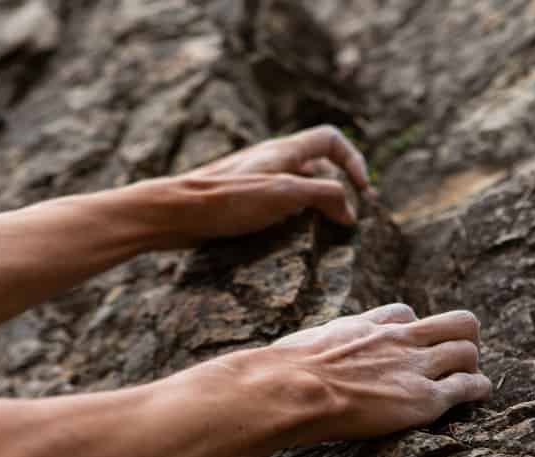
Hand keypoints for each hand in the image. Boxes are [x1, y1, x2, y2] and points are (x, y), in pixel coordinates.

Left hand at [125, 125, 372, 248]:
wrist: (173, 213)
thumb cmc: (226, 201)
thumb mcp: (285, 194)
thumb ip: (324, 196)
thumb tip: (351, 212)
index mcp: (284, 150)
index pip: (332, 140)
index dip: (353, 162)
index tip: (361, 193)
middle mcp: (271, 160)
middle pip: (317, 165)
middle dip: (336, 190)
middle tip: (345, 220)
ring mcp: (254, 179)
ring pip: (297, 186)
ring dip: (314, 207)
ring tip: (320, 233)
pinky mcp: (240, 200)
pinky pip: (277, 203)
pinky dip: (290, 218)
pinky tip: (285, 239)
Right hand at [260, 303, 491, 442]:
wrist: (292, 389)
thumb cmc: (283, 372)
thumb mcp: (301, 346)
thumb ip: (313, 348)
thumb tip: (282, 362)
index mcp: (367, 326)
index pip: (405, 314)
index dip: (413, 330)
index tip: (410, 346)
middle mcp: (397, 340)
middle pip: (454, 322)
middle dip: (462, 338)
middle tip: (455, 357)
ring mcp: (414, 367)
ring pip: (468, 350)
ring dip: (471, 365)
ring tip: (468, 379)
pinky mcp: (423, 398)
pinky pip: (469, 386)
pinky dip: (478, 390)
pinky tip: (477, 397)